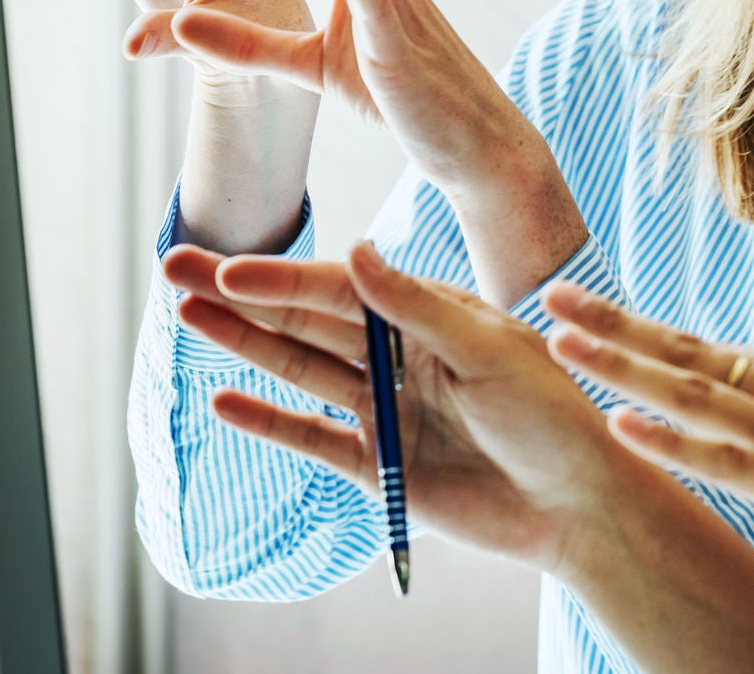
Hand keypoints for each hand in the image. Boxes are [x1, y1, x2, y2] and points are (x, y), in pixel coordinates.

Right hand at [163, 242, 638, 573]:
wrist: (578, 502)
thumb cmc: (553, 413)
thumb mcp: (490, 350)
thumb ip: (417, 306)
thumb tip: (356, 251)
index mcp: (430, 315)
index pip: (341, 289)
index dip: (283, 279)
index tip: (230, 267)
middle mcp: (401, 355)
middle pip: (306, 319)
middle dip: (241, 294)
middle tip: (175, 265)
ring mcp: (386, 409)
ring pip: (300, 369)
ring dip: (244, 343)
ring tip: (186, 315)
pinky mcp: (382, 466)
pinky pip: (313, 439)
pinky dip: (268, 421)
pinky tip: (223, 400)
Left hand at [543, 282, 753, 591]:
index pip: (712, 350)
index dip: (648, 333)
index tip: (598, 314)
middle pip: (684, 350)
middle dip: (613, 324)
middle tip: (551, 293)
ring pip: (688, 392)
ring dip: (618, 366)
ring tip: (559, 341)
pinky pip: (722, 461)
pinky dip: (667, 443)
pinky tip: (621, 426)